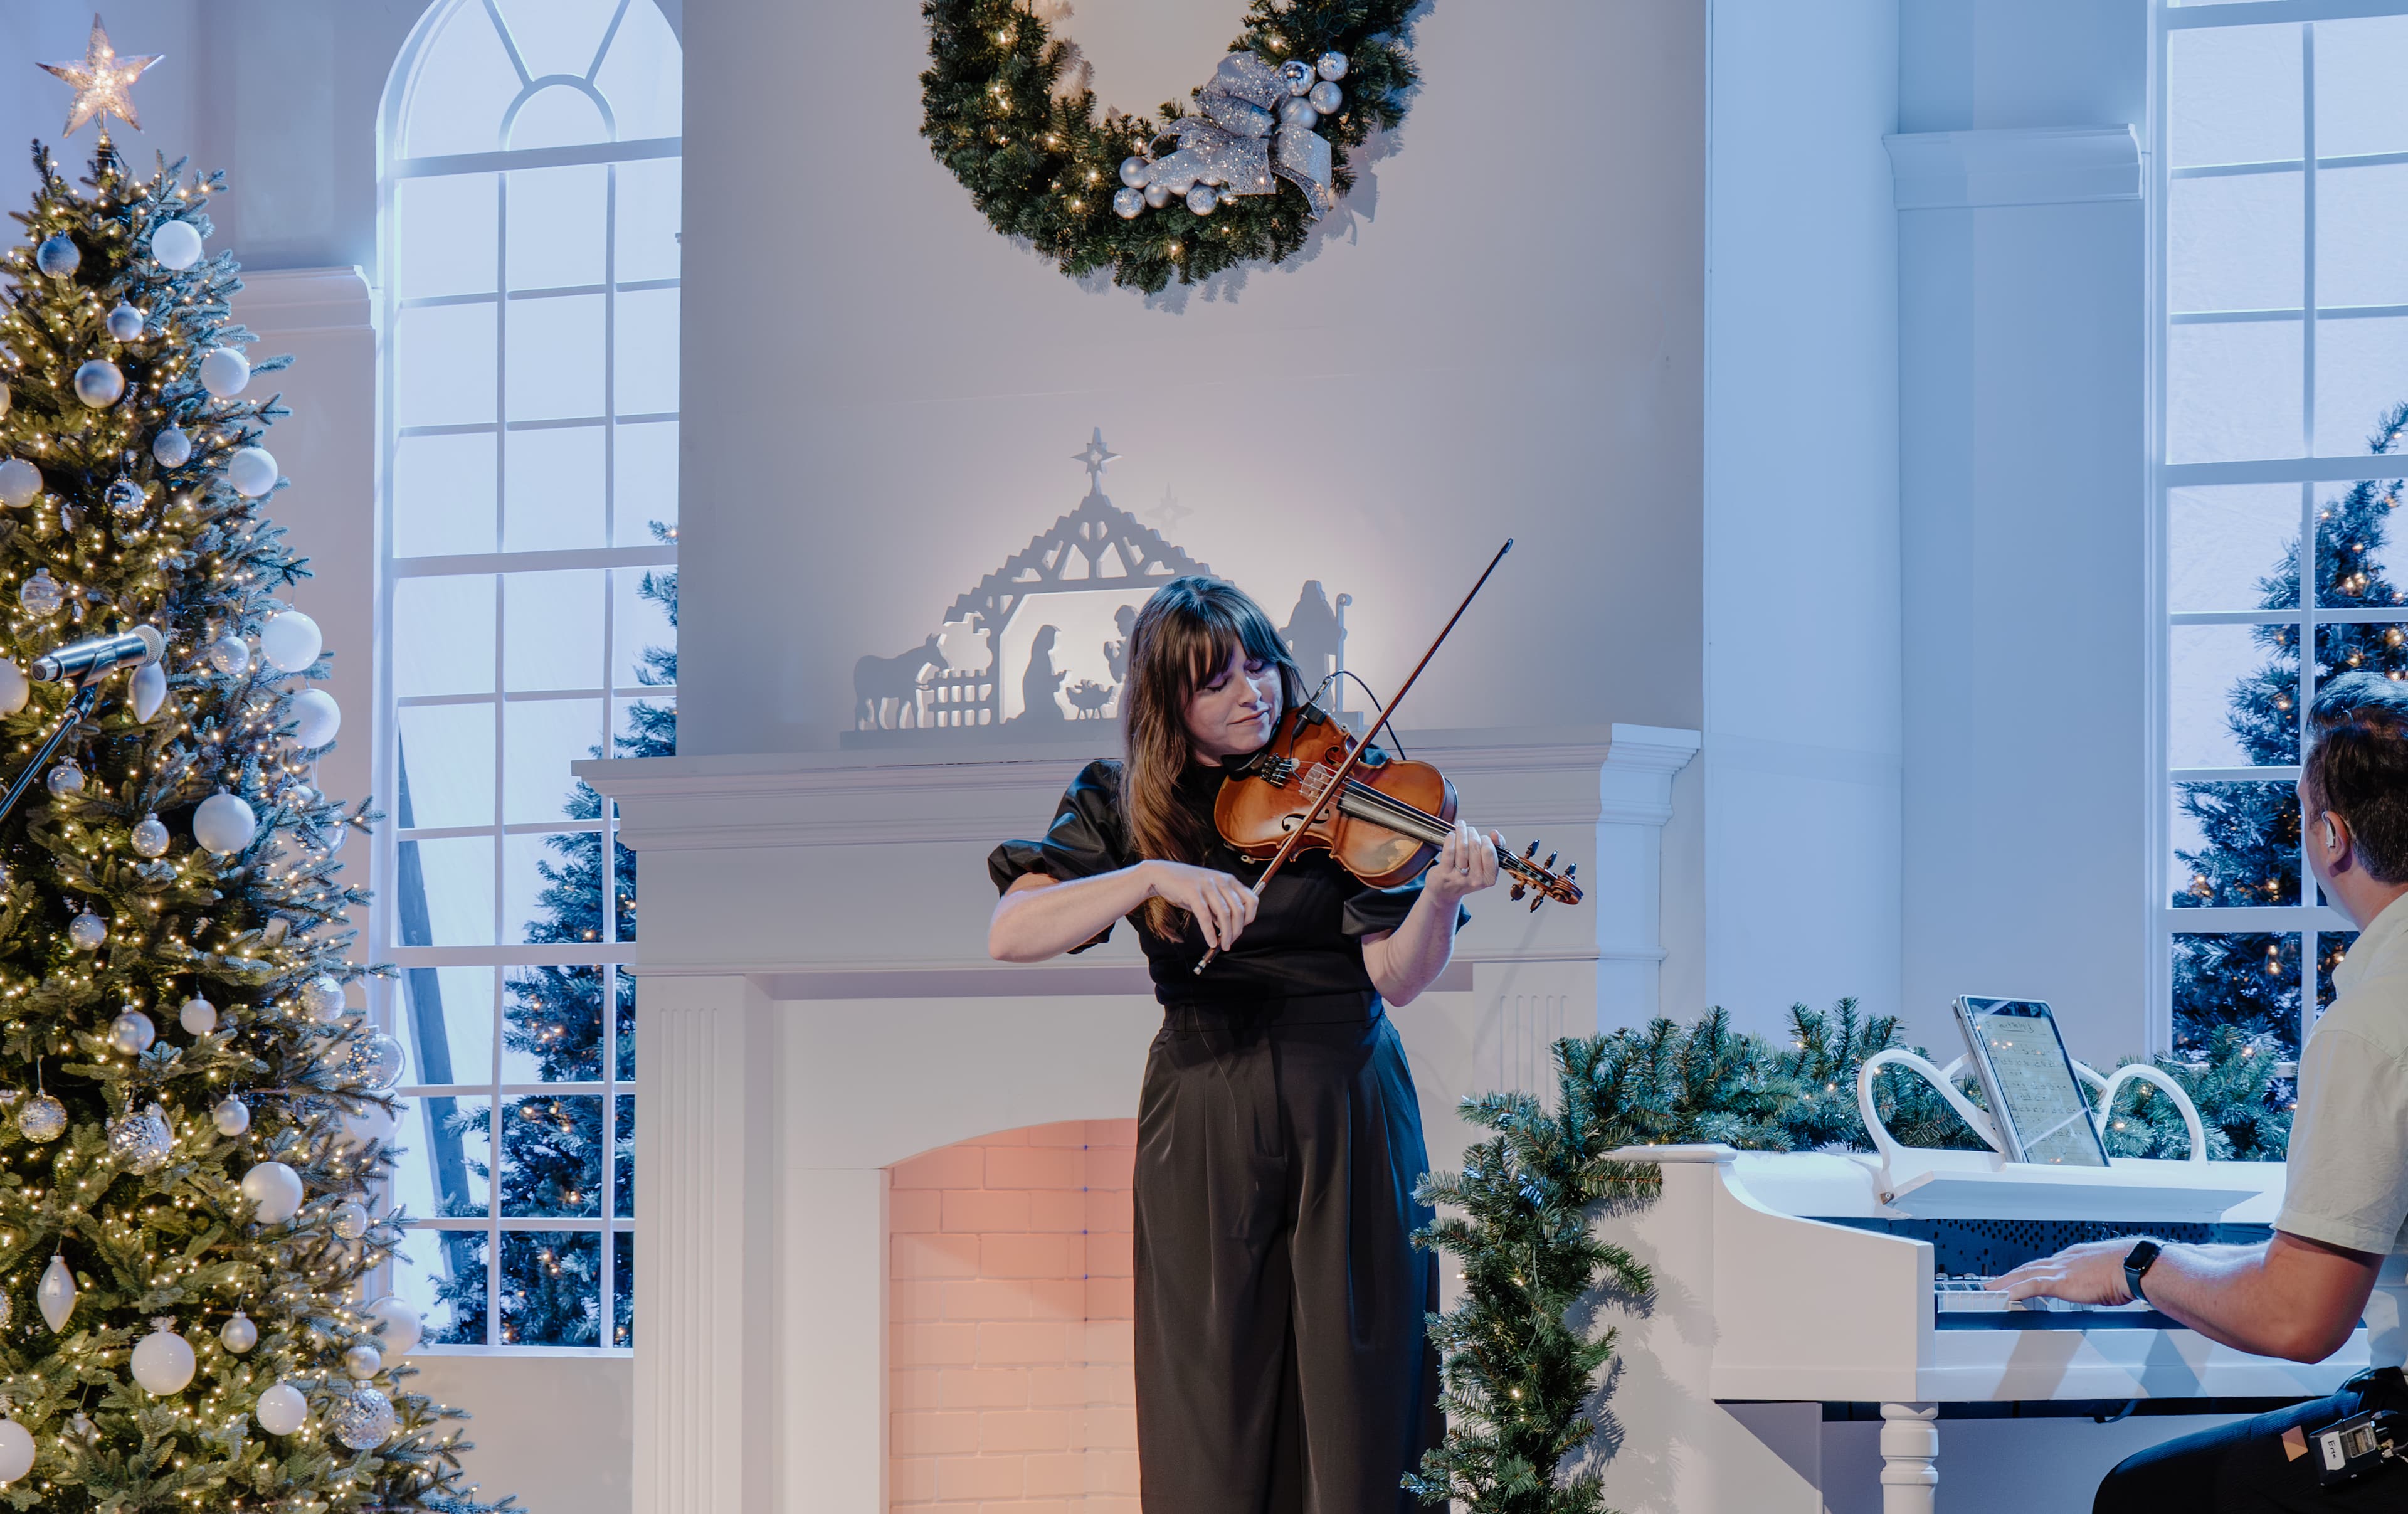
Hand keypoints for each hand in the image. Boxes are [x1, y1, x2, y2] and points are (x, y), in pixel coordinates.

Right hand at [1141, 860, 1258, 950]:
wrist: (1162, 875)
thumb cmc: (1187, 887)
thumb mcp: (1209, 894)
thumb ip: (1220, 908)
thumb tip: (1230, 929)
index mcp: (1229, 880)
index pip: (1252, 899)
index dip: (1249, 917)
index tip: (1242, 929)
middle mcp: (1221, 880)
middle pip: (1238, 910)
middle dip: (1237, 930)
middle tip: (1231, 942)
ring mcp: (1207, 885)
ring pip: (1224, 914)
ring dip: (1226, 934)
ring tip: (1223, 945)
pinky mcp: (1193, 892)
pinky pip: (1205, 916)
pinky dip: (1209, 932)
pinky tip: (1211, 941)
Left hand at [1425, 822, 1501, 904]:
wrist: (1445, 892)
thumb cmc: (1467, 874)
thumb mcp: (1485, 865)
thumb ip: (1495, 848)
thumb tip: (1495, 834)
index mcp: (1489, 878)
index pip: (1490, 852)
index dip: (1486, 840)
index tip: (1482, 837)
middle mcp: (1475, 880)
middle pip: (1475, 846)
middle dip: (1472, 833)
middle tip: (1469, 830)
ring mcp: (1459, 877)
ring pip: (1462, 846)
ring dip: (1461, 832)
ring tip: (1460, 827)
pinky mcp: (1444, 874)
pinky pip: (1449, 850)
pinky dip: (1451, 838)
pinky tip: (1451, 835)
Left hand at [1995, 1239, 2139, 1306]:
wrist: (2134, 1265)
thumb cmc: (2130, 1270)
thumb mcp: (2111, 1275)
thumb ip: (2102, 1281)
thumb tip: (2108, 1289)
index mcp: (2076, 1258)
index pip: (2046, 1265)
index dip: (2030, 1271)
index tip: (2020, 1276)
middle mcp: (2064, 1260)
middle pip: (2029, 1267)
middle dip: (2011, 1275)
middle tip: (1995, 1282)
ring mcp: (2060, 1269)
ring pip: (2024, 1274)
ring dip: (2005, 1282)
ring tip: (1990, 1290)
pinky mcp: (2061, 1281)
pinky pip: (2030, 1285)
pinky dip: (2014, 1290)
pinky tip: (2002, 1295)